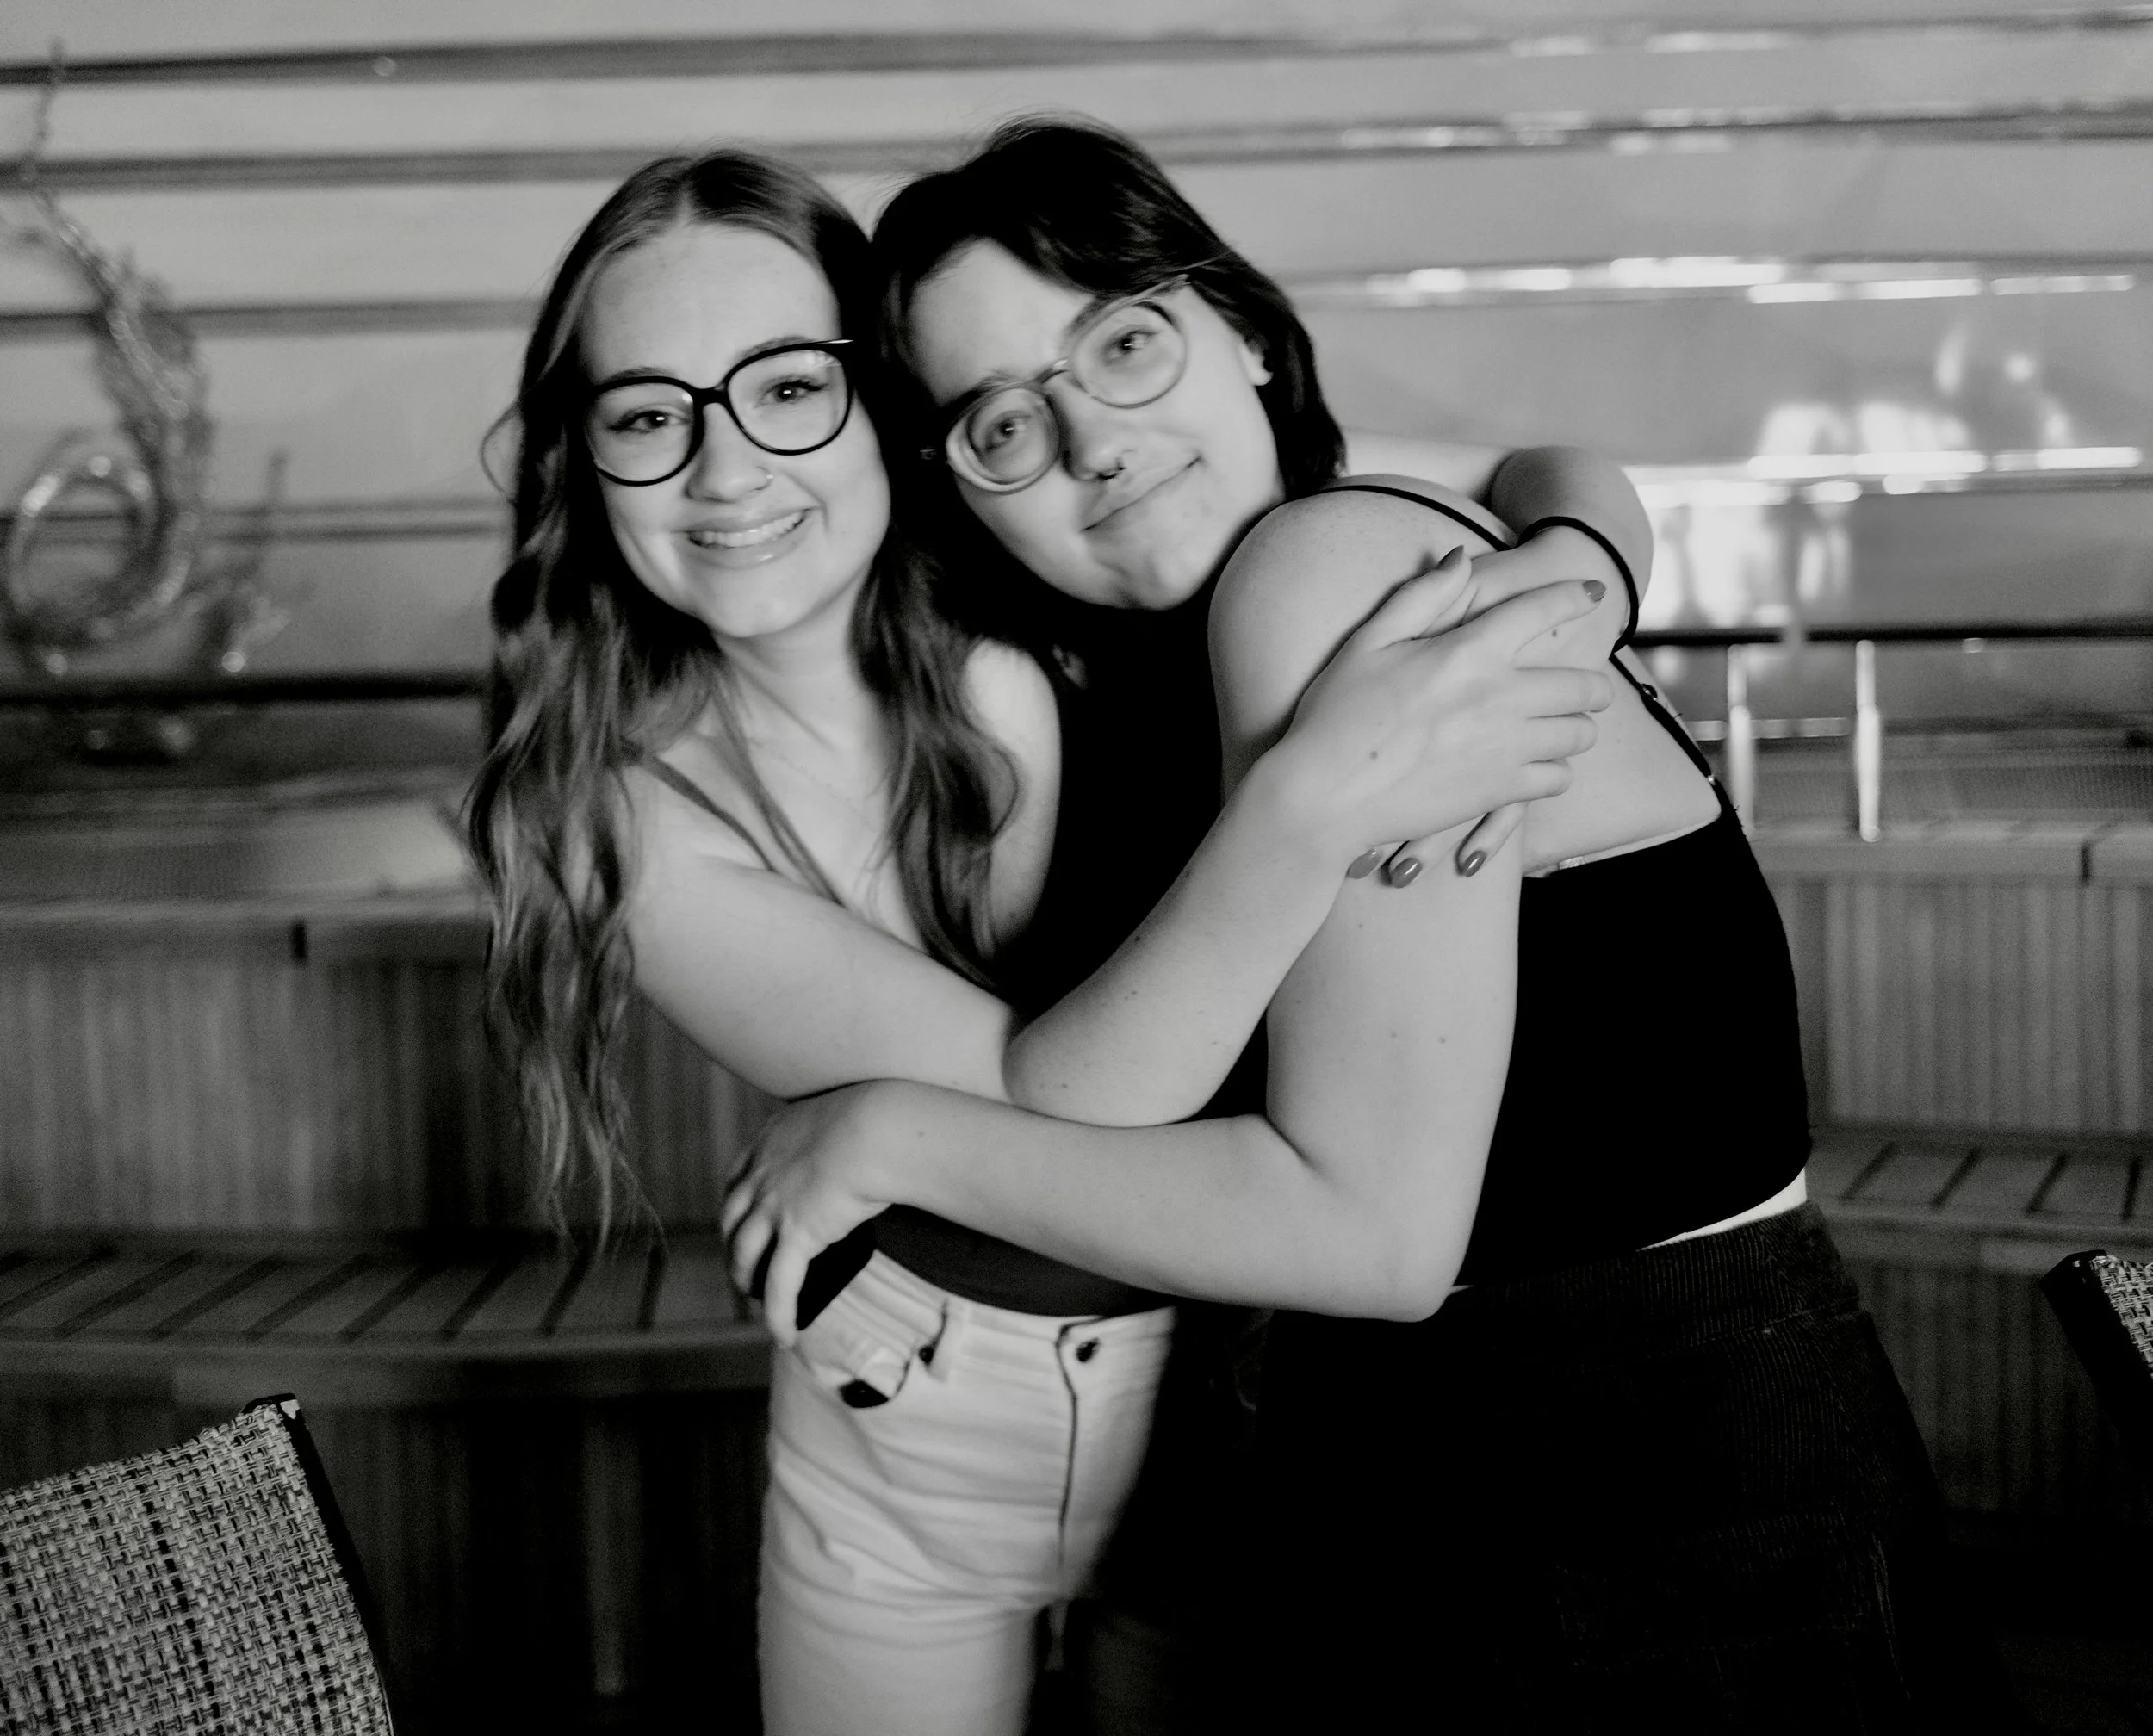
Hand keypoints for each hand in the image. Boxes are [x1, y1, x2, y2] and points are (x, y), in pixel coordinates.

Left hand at [721, 1081, 899, 1347]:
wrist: (880, 1130)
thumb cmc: (878, 1118)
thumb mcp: (844, 1118)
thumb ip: (839, 1136)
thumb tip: (865, 1149)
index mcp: (771, 1142)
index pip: (737, 1178)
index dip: (735, 1205)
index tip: (740, 1219)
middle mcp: (763, 1173)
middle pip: (731, 1219)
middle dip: (732, 1245)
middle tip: (744, 1265)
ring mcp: (775, 1205)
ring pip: (743, 1254)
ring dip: (744, 1279)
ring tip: (754, 1297)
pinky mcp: (798, 1233)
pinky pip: (781, 1285)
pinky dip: (778, 1314)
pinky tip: (784, 1335)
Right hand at [1276, 550, 1612, 863]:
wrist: (1324, 796)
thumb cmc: (1336, 715)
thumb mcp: (1368, 642)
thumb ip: (1421, 596)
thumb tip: (1459, 557)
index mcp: (1468, 652)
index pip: (1542, 611)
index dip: (1575, 596)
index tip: (1595, 592)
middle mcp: (1499, 696)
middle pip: (1583, 685)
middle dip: (1593, 684)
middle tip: (1586, 687)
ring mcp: (1505, 747)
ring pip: (1579, 734)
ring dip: (1576, 728)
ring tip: (1562, 729)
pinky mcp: (1500, 791)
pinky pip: (1558, 778)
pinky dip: (1555, 771)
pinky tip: (1537, 767)